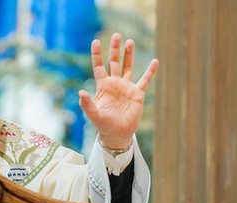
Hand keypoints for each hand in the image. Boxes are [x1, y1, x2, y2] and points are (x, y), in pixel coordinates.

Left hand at [78, 33, 158, 149]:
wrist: (117, 133)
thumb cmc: (103, 124)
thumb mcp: (93, 114)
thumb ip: (87, 104)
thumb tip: (80, 92)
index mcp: (103, 86)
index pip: (99, 66)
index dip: (97, 54)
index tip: (96, 41)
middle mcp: (115, 83)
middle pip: (114, 62)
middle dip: (115, 49)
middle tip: (116, 35)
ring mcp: (126, 87)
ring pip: (128, 67)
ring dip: (129, 55)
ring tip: (130, 41)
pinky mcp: (137, 94)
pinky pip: (145, 80)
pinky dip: (150, 71)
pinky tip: (155, 62)